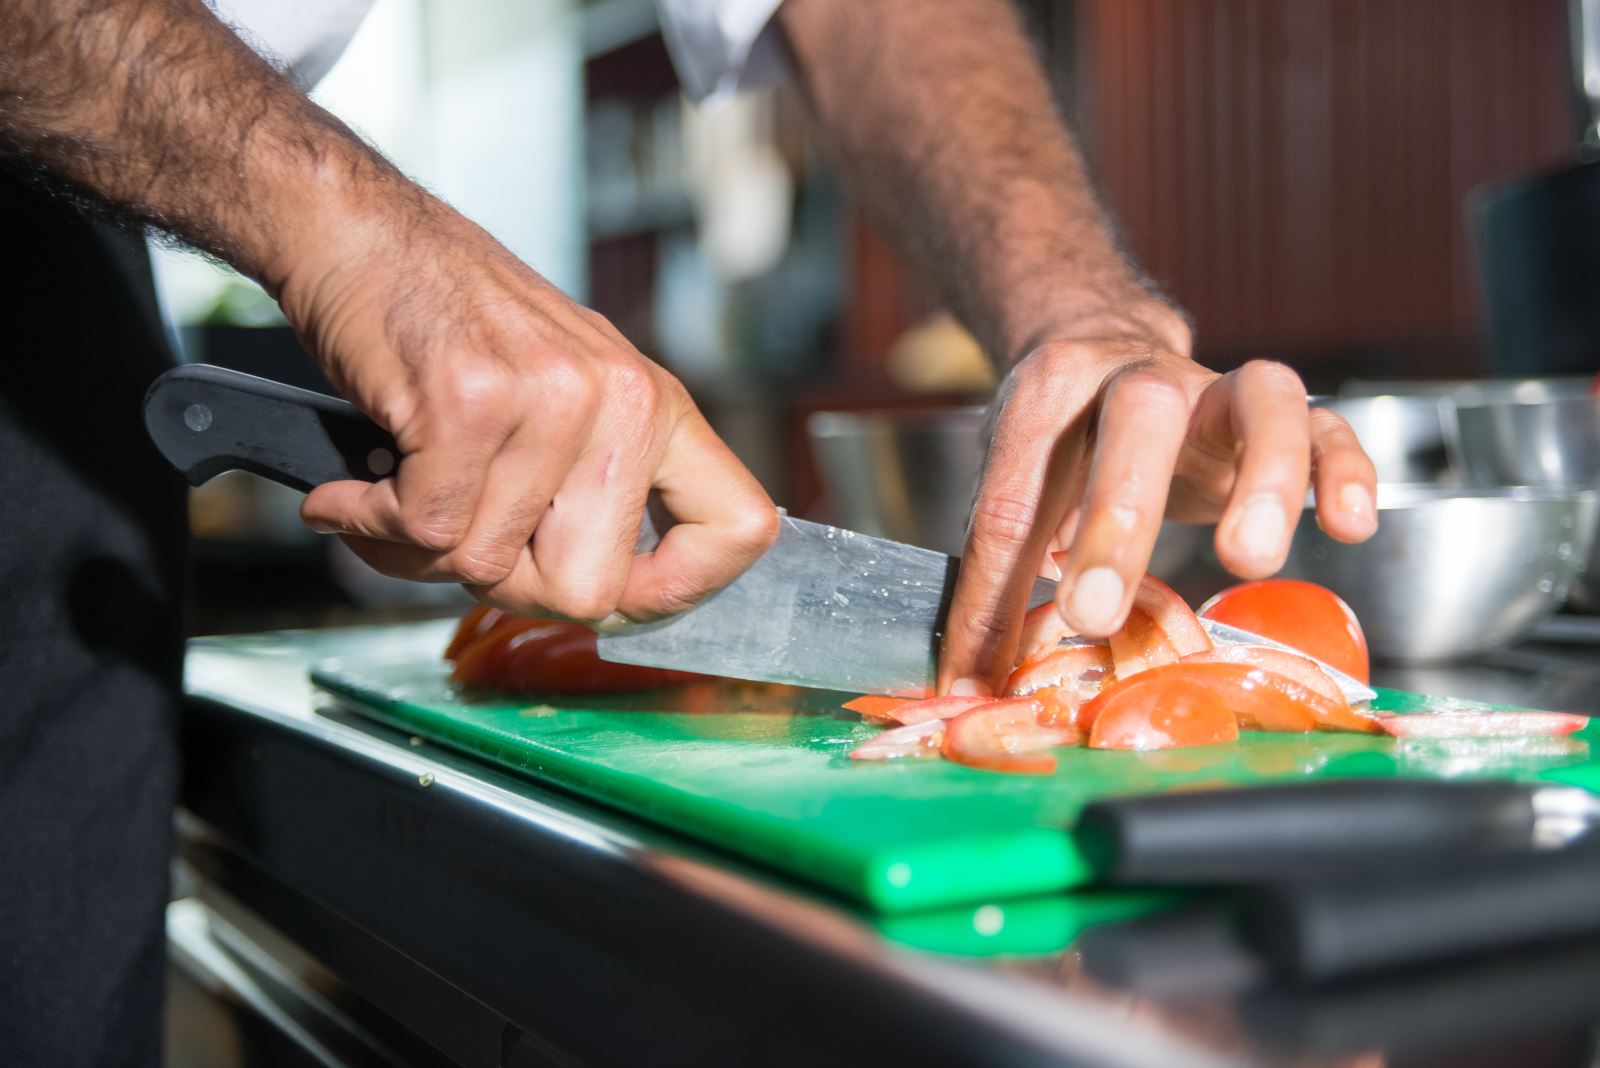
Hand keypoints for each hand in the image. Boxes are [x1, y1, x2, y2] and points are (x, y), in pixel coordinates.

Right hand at [274, 194, 778, 621]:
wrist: (359, 230)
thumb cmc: (452, 321)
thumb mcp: (566, 391)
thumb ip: (599, 485)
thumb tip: (607, 603)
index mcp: (657, 405)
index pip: (739, 527)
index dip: (682, 591)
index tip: (622, 600)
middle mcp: (621, 400)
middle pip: (588, 591)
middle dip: (509, 586)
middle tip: (462, 535)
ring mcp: (550, 400)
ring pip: (488, 567)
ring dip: (421, 551)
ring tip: (400, 489)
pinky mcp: (468, 402)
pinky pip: (425, 531)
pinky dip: (370, 524)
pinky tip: (353, 492)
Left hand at [937, 304, 1377, 694]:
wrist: (1106, 347)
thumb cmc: (1061, 438)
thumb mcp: (1017, 488)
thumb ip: (1002, 574)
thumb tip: (973, 680)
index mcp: (1050, 391)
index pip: (1017, 494)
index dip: (994, 589)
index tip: (979, 669)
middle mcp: (1137, 375)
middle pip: (1139, 419)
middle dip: (1119, 516)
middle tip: (1093, 613)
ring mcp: (1216, 388)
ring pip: (1260, 398)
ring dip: (1263, 478)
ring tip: (1249, 559)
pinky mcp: (1278, 413)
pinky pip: (1326, 426)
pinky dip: (1344, 470)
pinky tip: (1349, 526)